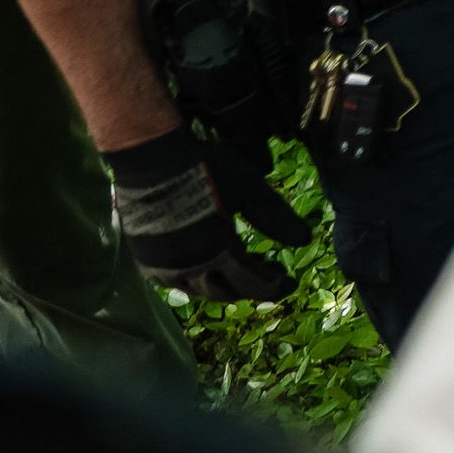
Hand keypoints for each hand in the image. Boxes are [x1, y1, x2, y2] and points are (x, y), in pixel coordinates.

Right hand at [103, 126, 301, 303]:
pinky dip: (197, 280)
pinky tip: (207, 265)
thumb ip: (276, 218)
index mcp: (218, 254)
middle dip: (251, 287)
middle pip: (227, 292)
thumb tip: (306, 241)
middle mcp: (189, 270)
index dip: (276, 287)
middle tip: (269, 271)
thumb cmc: (205, 170)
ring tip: (242, 268)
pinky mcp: (146, 261)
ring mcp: (163, 268)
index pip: (254, 284)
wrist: (150, 160)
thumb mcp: (250, 190)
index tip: (291, 282)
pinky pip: (176, 283)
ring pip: (200, 290)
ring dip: (224, 285)